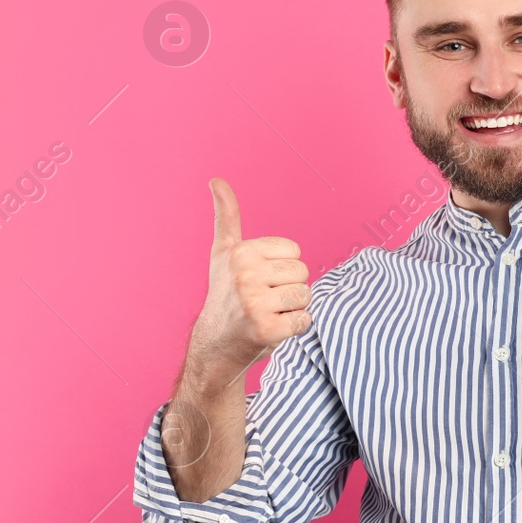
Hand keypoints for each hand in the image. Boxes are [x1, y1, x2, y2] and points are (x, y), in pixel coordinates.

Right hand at [187, 178, 311, 387]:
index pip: (295, 252)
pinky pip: (305, 321)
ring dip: (292, 308)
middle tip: (263, 299)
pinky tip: (271, 329)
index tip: (258, 279)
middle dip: (289, 288)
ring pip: (305, 296)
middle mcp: (244, 276)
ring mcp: (254, 304)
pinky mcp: (266, 330)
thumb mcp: (223, 252)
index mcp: (240, 253)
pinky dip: (294, 328)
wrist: (216, 342)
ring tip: (266, 313)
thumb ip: (227, 216)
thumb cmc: (225, 293)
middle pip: (302, 274)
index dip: (282, 268)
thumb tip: (216, 180)